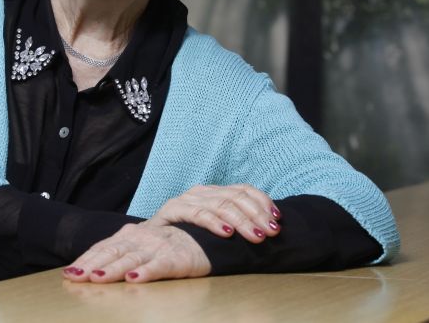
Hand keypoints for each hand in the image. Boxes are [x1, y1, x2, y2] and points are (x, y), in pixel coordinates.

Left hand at [63, 223, 210, 282]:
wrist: (201, 237)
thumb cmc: (166, 244)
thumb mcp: (139, 244)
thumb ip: (118, 253)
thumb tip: (89, 268)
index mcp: (129, 236)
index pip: (103, 248)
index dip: (86, 260)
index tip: (69, 272)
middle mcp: (140, 239)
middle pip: (113, 252)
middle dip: (93, 264)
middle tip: (77, 276)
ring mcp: (158, 248)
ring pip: (132, 259)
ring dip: (114, 269)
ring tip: (99, 277)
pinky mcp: (176, 259)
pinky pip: (159, 266)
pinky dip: (146, 272)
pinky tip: (135, 279)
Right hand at [146, 184, 281, 243]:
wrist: (150, 239)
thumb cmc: (186, 235)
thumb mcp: (214, 227)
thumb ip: (235, 223)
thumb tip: (267, 229)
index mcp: (215, 192)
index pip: (244, 190)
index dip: (263, 202)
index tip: (277, 219)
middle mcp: (203, 191)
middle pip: (236, 197)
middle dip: (256, 215)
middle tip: (270, 232)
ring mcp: (188, 198)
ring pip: (221, 204)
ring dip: (241, 221)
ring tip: (255, 235)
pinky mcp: (173, 209)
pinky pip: (198, 213)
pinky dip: (215, 223)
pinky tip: (227, 233)